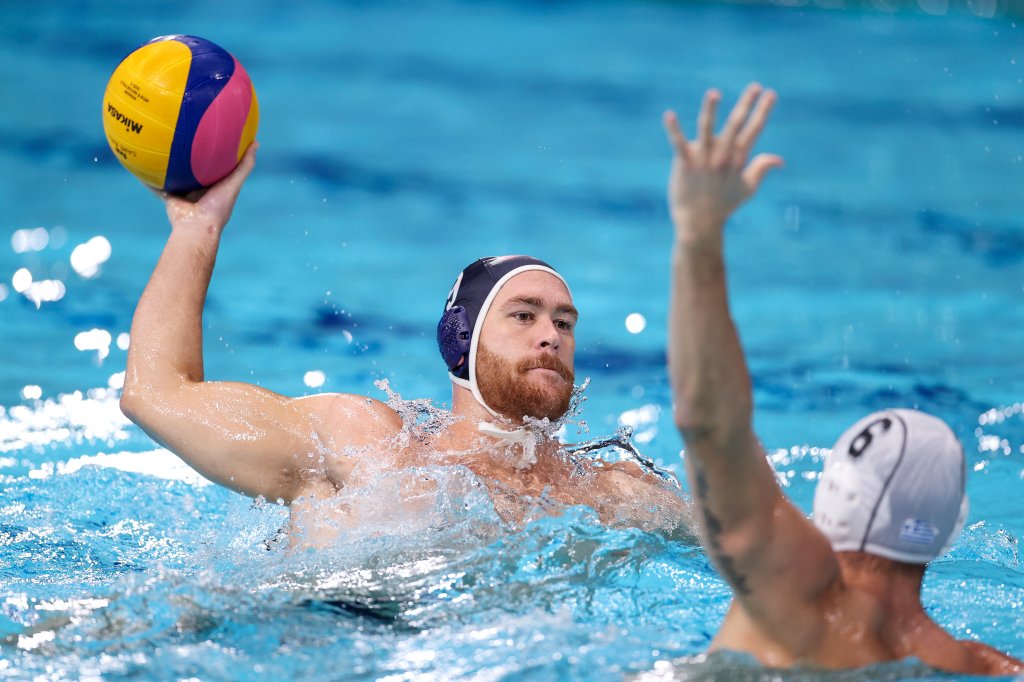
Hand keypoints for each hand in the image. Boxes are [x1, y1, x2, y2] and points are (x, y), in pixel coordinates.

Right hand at [153, 142, 258, 234]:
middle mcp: (199, 190)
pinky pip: (156, 185)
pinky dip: (148, 177)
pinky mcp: (169, 197)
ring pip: (174, 176)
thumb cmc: (218, 206)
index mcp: (215, 187)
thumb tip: (256, 143)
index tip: (212, 136)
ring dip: (168, 166)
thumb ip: (244, 166)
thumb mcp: (234, 182)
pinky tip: (140, 162)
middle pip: (193, 169)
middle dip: (190, 157)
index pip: (217, 166)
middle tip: (184, 137)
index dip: (216, 153)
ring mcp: (184, 194)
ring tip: (159, 146)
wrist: (196, 227)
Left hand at [663, 85, 781, 237]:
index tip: (771, 94)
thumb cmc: (723, 205)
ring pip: (706, 130)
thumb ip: (761, 169)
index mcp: (738, 158)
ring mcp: (703, 159)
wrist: (699, 223)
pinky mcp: (685, 163)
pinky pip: (678, 144)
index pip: (753, 131)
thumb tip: (780, 160)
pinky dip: (673, 130)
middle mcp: (722, 156)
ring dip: (710, 111)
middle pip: (735, 125)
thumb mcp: (748, 189)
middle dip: (746, 105)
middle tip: (755, 86)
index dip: (762, 112)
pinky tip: (669, 115)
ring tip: (714, 93)